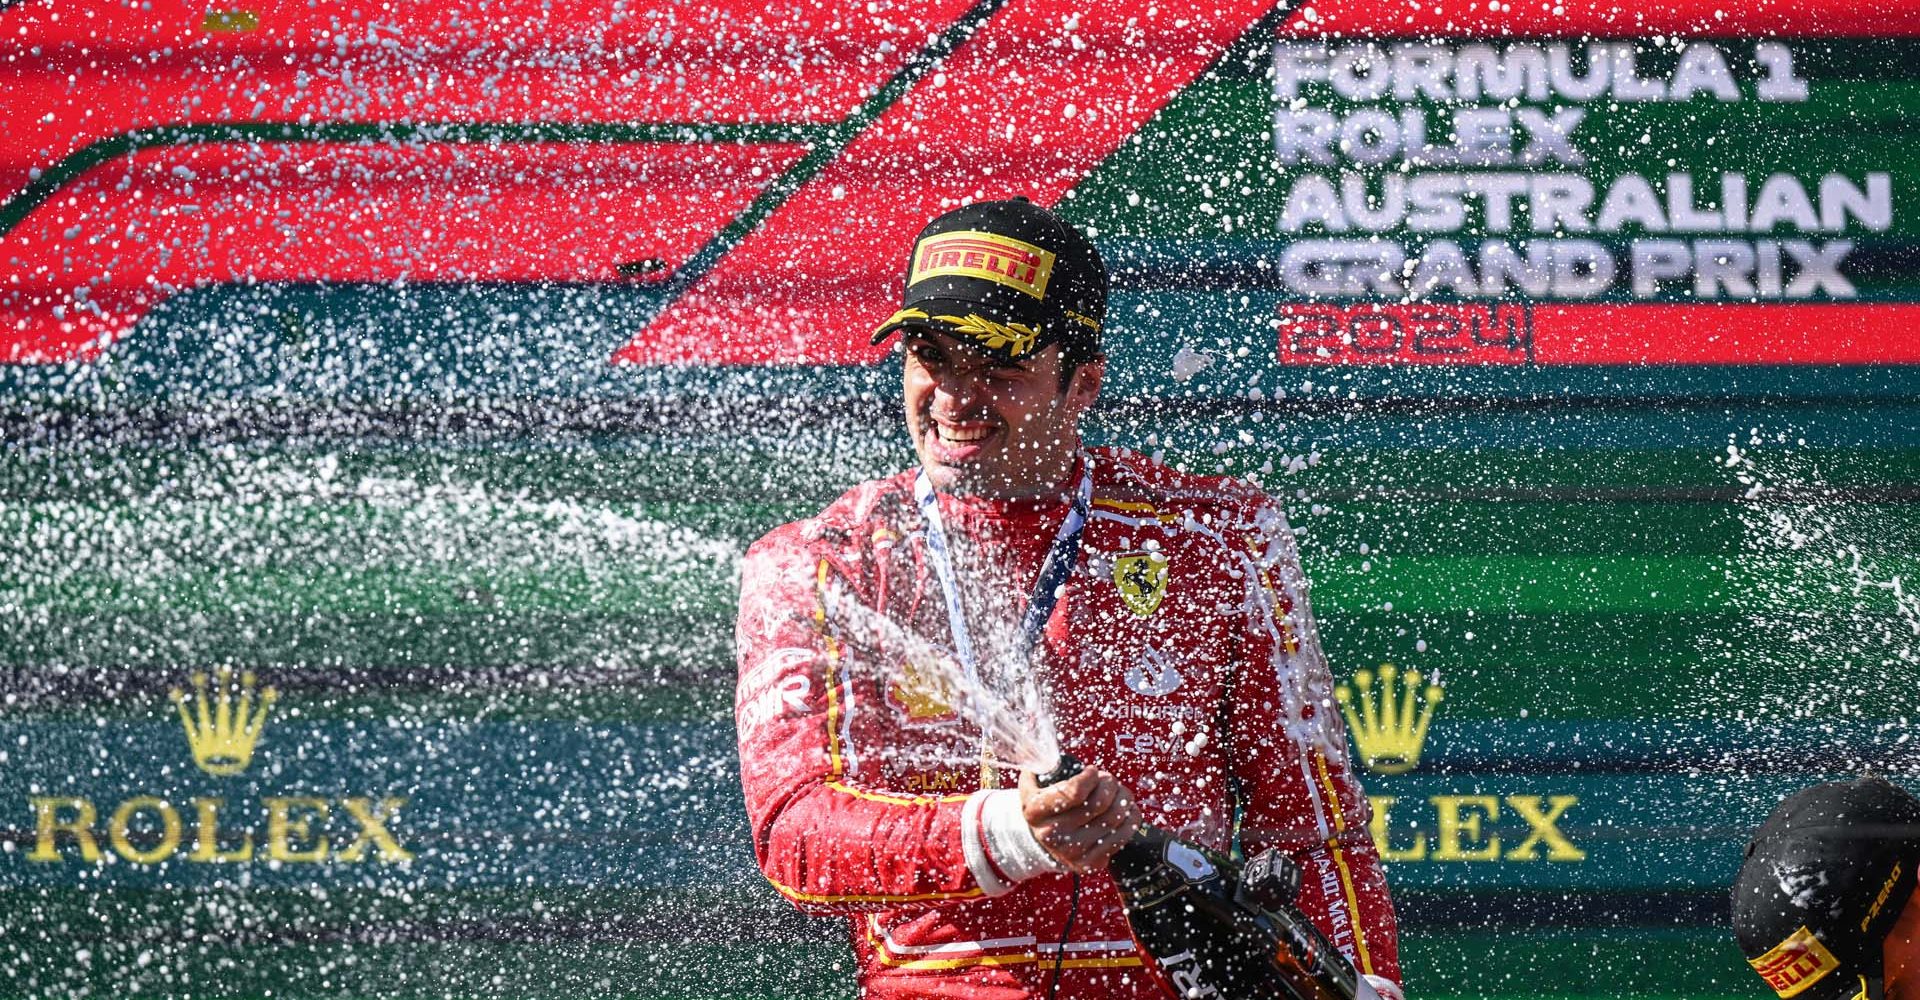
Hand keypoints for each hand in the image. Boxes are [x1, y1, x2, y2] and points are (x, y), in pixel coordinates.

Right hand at [1019, 765, 1140, 872]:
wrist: (1043, 840)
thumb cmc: (1045, 805)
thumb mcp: (1032, 783)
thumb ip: (1040, 763)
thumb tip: (1046, 749)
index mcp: (1035, 812)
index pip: (1074, 792)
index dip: (1090, 777)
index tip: (1092, 771)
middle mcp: (1052, 835)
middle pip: (1098, 803)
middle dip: (1110, 784)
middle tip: (1109, 779)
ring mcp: (1072, 852)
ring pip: (1114, 817)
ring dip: (1123, 797)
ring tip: (1119, 791)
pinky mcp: (1090, 863)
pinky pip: (1123, 836)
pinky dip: (1131, 817)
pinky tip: (1127, 808)